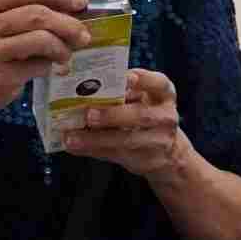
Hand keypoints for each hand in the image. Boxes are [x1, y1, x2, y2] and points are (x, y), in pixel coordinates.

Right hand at [0, 0, 90, 119]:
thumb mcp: (4, 14)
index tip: (82, 1)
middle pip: (35, 13)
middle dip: (66, 22)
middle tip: (84, 33)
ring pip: (39, 38)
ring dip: (62, 46)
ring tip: (69, 52)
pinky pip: (36, 63)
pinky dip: (50, 64)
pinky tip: (52, 66)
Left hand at [64, 68, 186, 176]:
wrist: (167, 152)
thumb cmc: (147, 115)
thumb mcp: (143, 99)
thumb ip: (123, 93)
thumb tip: (84, 88)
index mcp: (164, 95)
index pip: (159, 83)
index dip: (144, 80)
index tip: (126, 78)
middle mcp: (165, 117)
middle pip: (142, 115)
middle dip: (113, 115)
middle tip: (89, 114)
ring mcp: (159, 142)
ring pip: (127, 140)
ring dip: (96, 139)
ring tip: (72, 138)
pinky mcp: (147, 161)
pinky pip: (117, 155)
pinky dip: (94, 150)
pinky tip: (76, 147)